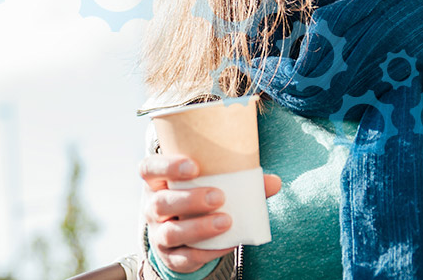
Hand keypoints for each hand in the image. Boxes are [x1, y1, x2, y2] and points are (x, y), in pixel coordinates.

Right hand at [140, 153, 281, 273]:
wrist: (189, 236)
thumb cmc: (202, 199)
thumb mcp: (214, 186)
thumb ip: (242, 182)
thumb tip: (274, 182)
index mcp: (158, 183)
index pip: (149, 169)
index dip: (166, 166)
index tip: (193, 166)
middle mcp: (153, 208)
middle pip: (161, 203)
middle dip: (189, 200)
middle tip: (218, 197)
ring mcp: (159, 234)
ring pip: (170, 232)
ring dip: (198, 228)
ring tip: (225, 222)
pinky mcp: (171, 257)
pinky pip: (185, 257)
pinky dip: (208, 252)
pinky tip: (227, 244)